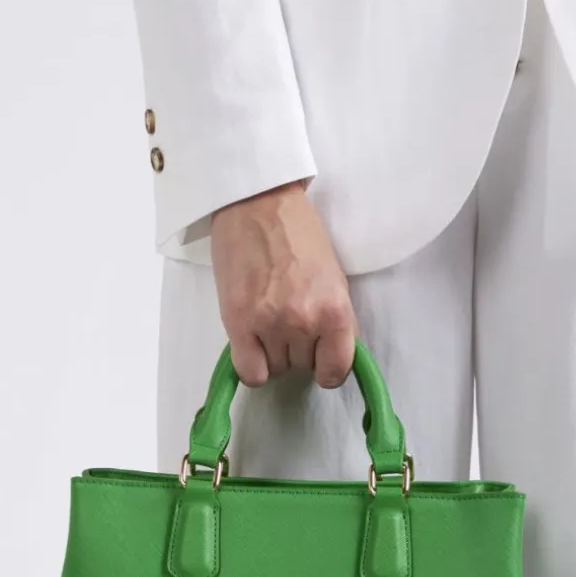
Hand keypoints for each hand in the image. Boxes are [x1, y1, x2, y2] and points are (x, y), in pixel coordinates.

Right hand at [210, 181, 356, 387]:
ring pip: (276, 369)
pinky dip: (252, 366)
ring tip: (268, 320)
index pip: (337, 370)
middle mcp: (304, 323)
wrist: (257, 204)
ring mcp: (269, 325)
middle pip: (303, 368)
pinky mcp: (238, 324)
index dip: (328, 367)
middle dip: (298, 350)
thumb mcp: (334, 278)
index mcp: (335, 311)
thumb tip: (331, 354)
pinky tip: (252, 346)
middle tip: (289, 320)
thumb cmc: (299, 234)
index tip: (320, 357)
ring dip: (273, 353)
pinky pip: (250, 372)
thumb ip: (335, 320)